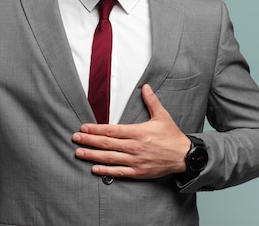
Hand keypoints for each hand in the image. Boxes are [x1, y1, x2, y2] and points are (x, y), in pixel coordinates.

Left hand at [72, 84, 190, 178]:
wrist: (184, 156)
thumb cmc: (172, 136)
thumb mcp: (162, 116)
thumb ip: (151, 101)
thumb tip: (145, 86)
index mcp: (138, 132)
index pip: (111, 130)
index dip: (96, 129)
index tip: (84, 128)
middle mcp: (134, 146)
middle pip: (106, 144)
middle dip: (88, 141)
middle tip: (75, 138)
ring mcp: (135, 160)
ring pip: (109, 158)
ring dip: (92, 155)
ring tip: (79, 153)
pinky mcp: (138, 172)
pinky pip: (119, 172)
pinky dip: (106, 171)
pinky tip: (94, 169)